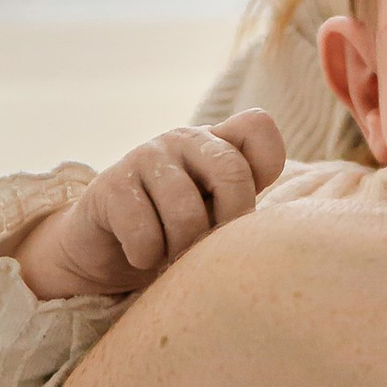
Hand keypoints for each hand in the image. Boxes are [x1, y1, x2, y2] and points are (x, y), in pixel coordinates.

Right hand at [14, 113, 287, 301]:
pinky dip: (147, 256)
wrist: (107, 251)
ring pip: (186, 212)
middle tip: (210, 249)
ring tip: (174, 259)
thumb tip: (279, 231)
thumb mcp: (220, 216)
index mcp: (220, 142)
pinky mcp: (111, 184)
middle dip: (227, 224)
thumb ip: (248, 204)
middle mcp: (187, 139)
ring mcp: (147, 155)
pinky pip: (144, 231)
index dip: (264, 167)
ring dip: (182, 250)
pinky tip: (142, 256)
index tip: (243, 207)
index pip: (259, 127)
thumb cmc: (177, 234)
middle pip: (232, 172)